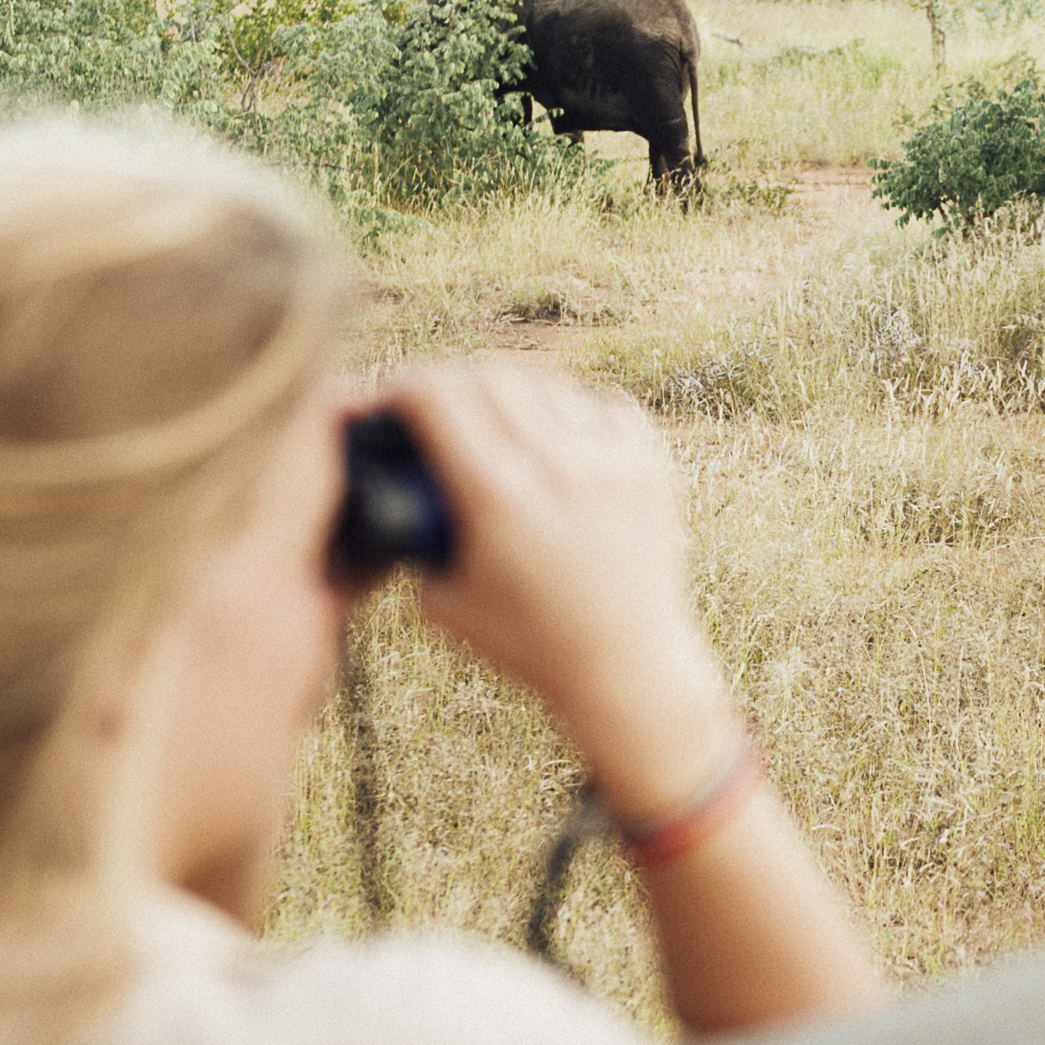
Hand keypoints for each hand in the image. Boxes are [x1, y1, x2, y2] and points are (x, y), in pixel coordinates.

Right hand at [371, 358, 736, 814]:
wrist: (626, 669)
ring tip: (500, 424)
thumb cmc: (527, 644)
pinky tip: (560, 437)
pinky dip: (574, 411)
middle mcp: (555, 465)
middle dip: (452, 380)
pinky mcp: (650, 465)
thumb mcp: (442, 600)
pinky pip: (604, 404)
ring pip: (546, 384)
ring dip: (511, 393)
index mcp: (496, 496)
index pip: (437, 397)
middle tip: (440, 404)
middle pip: (488, 375)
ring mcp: (609, 460)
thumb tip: (398, 492)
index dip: (404, 387)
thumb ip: (417, 540)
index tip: (395, 400)